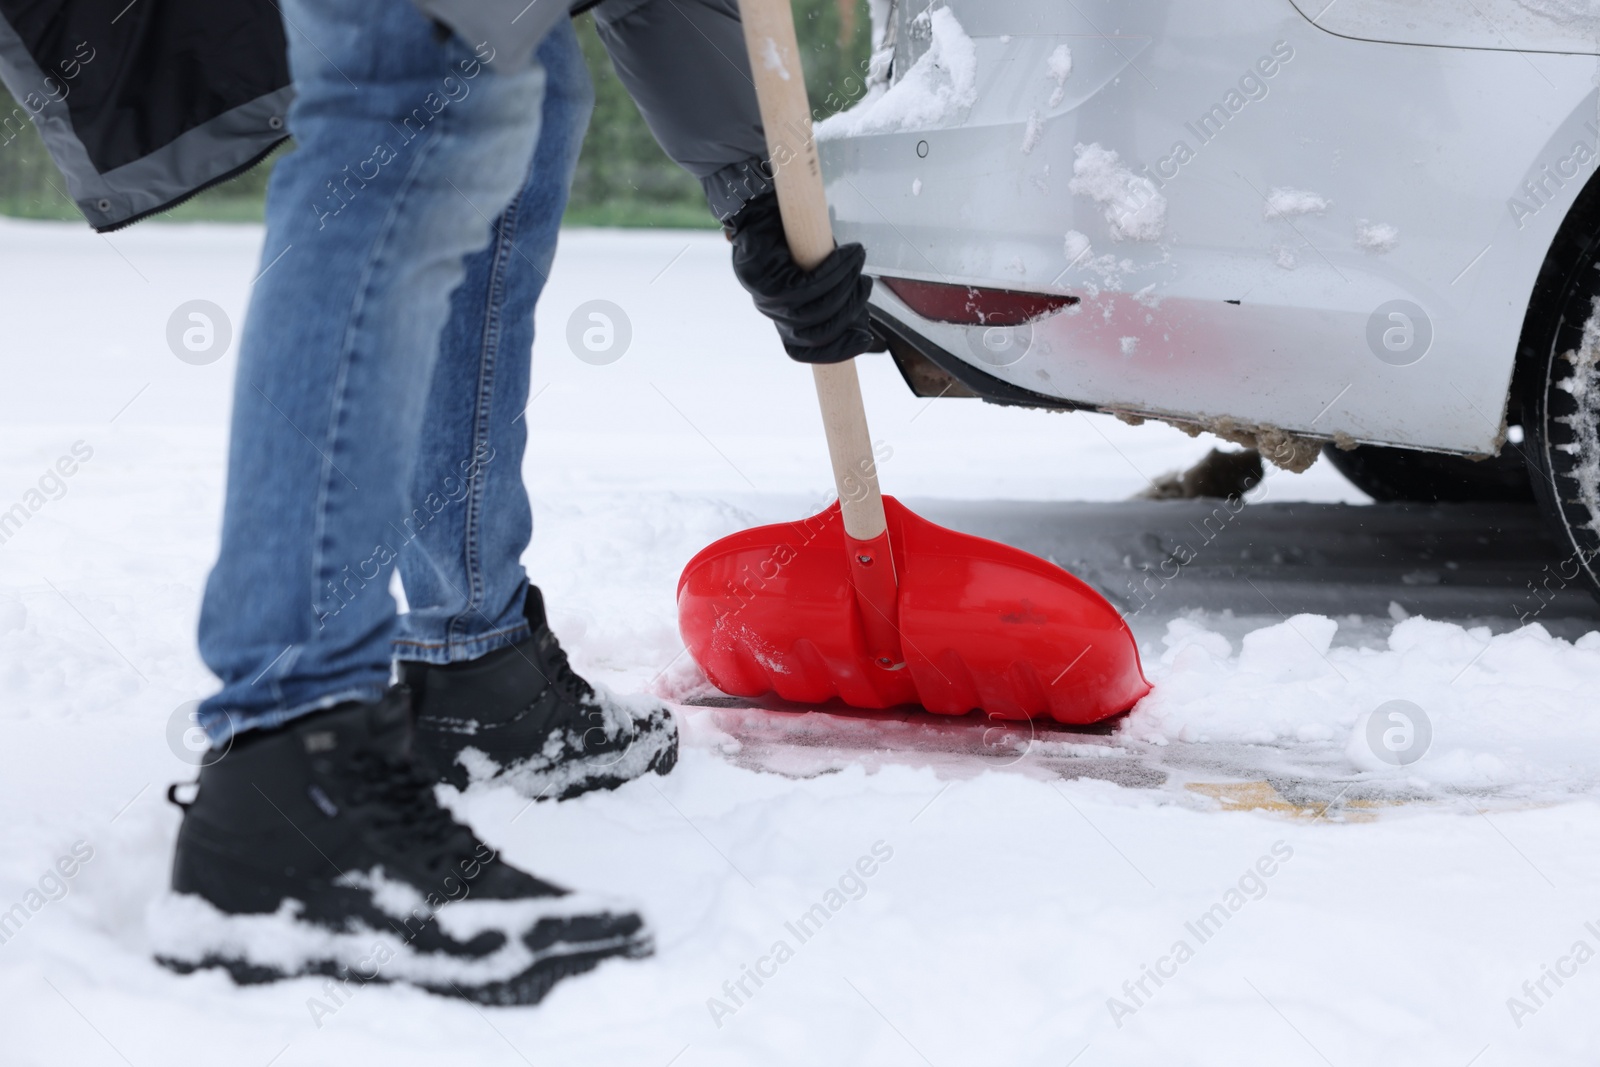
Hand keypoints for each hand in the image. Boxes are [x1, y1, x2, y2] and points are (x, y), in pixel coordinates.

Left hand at [728, 192, 883, 364]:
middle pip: (815, 332)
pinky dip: (834, 271)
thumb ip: (833, 298)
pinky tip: (848, 255)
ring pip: (814, 309)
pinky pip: (806, 286)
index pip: (801, 350)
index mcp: (781, 316)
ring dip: (845, 286)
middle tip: (866, 285)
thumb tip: (861, 324)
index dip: (835, 351)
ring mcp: (762, 296)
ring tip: (858, 262)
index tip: (865, 339)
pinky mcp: (761, 277)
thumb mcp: (817, 273)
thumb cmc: (793, 237)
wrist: (763, 203)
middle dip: (850, 311)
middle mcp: (769, 310)